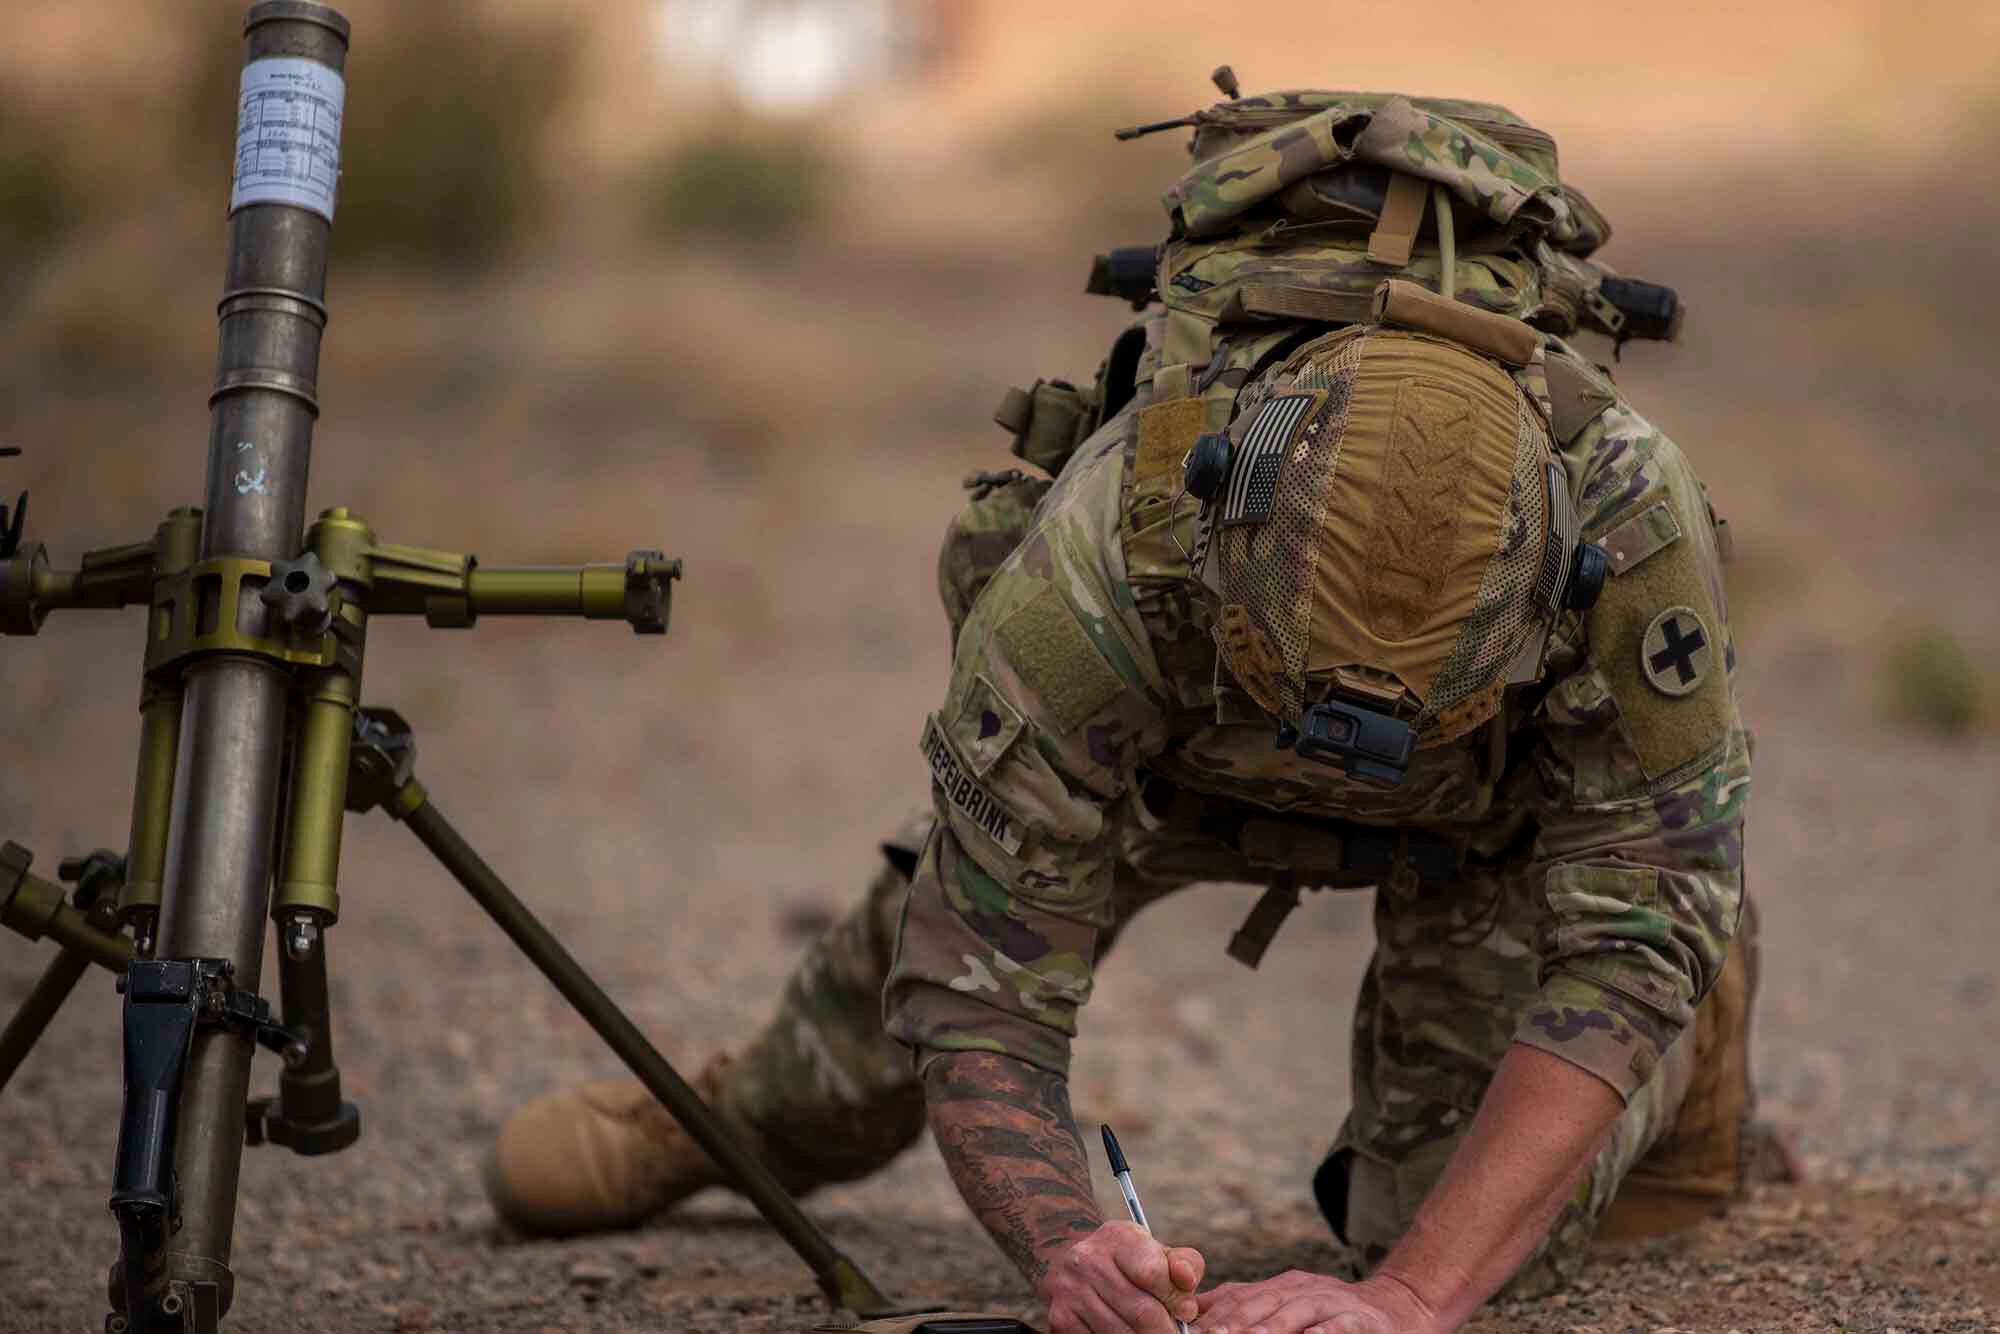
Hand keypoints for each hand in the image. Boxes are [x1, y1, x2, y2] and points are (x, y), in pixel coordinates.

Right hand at [1038, 1219, 1204, 1333]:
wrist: (1071, 1262)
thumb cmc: (1128, 1262)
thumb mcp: (1157, 1252)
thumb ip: (1183, 1263)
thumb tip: (1187, 1282)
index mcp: (1117, 1237)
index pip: (1153, 1273)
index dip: (1176, 1298)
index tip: (1186, 1311)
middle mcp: (1088, 1260)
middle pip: (1141, 1311)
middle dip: (1166, 1329)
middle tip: (1175, 1333)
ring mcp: (1071, 1291)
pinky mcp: (1061, 1318)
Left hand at [1194, 1270, 1439, 1333]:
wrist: (1396, 1308)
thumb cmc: (1330, 1316)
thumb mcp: (1287, 1305)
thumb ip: (1247, 1306)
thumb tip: (1195, 1315)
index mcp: (1280, 1288)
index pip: (1240, 1296)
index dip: (1216, 1313)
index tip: (1193, 1330)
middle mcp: (1304, 1290)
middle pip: (1265, 1302)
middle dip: (1236, 1320)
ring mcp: (1335, 1302)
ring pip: (1300, 1311)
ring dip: (1274, 1326)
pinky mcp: (1364, 1320)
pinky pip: (1343, 1324)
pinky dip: (1327, 1331)